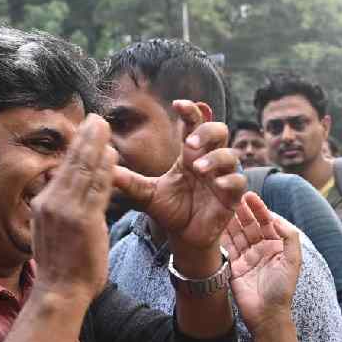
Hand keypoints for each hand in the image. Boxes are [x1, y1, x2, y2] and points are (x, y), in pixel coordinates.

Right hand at [31, 114, 114, 304]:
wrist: (61, 290)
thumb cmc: (62, 265)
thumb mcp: (52, 230)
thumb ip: (60, 208)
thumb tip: (63, 189)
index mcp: (45, 203)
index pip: (63, 168)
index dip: (76, 147)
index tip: (85, 130)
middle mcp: (52, 202)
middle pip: (72, 163)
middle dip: (85, 138)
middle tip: (96, 117)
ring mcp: (67, 210)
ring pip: (83, 171)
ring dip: (95, 146)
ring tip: (104, 127)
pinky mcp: (84, 220)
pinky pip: (97, 189)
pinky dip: (105, 171)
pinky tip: (112, 156)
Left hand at [113, 100, 244, 255]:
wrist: (184, 237)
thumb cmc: (170, 211)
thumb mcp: (145, 194)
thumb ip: (127, 180)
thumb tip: (102, 166)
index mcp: (190, 154)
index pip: (194, 123)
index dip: (190, 111)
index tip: (177, 104)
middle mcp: (209, 160)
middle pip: (219, 131)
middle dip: (206, 131)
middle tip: (188, 142)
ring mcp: (222, 177)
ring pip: (231, 155)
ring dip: (216, 157)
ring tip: (198, 168)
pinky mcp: (232, 196)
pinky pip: (239, 181)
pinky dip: (230, 180)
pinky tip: (218, 184)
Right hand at [222, 192, 301, 333]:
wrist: (266, 314)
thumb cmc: (282, 289)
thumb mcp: (293, 261)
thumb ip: (289, 237)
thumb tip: (276, 218)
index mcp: (277, 246)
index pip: (267, 222)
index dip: (259, 208)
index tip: (249, 195)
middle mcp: (261, 249)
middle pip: (250, 225)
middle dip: (242, 210)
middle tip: (231, 195)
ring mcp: (247, 257)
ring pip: (237, 233)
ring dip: (231, 220)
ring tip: (221, 205)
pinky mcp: (234, 266)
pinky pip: (227, 247)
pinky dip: (222, 235)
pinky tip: (215, 222)